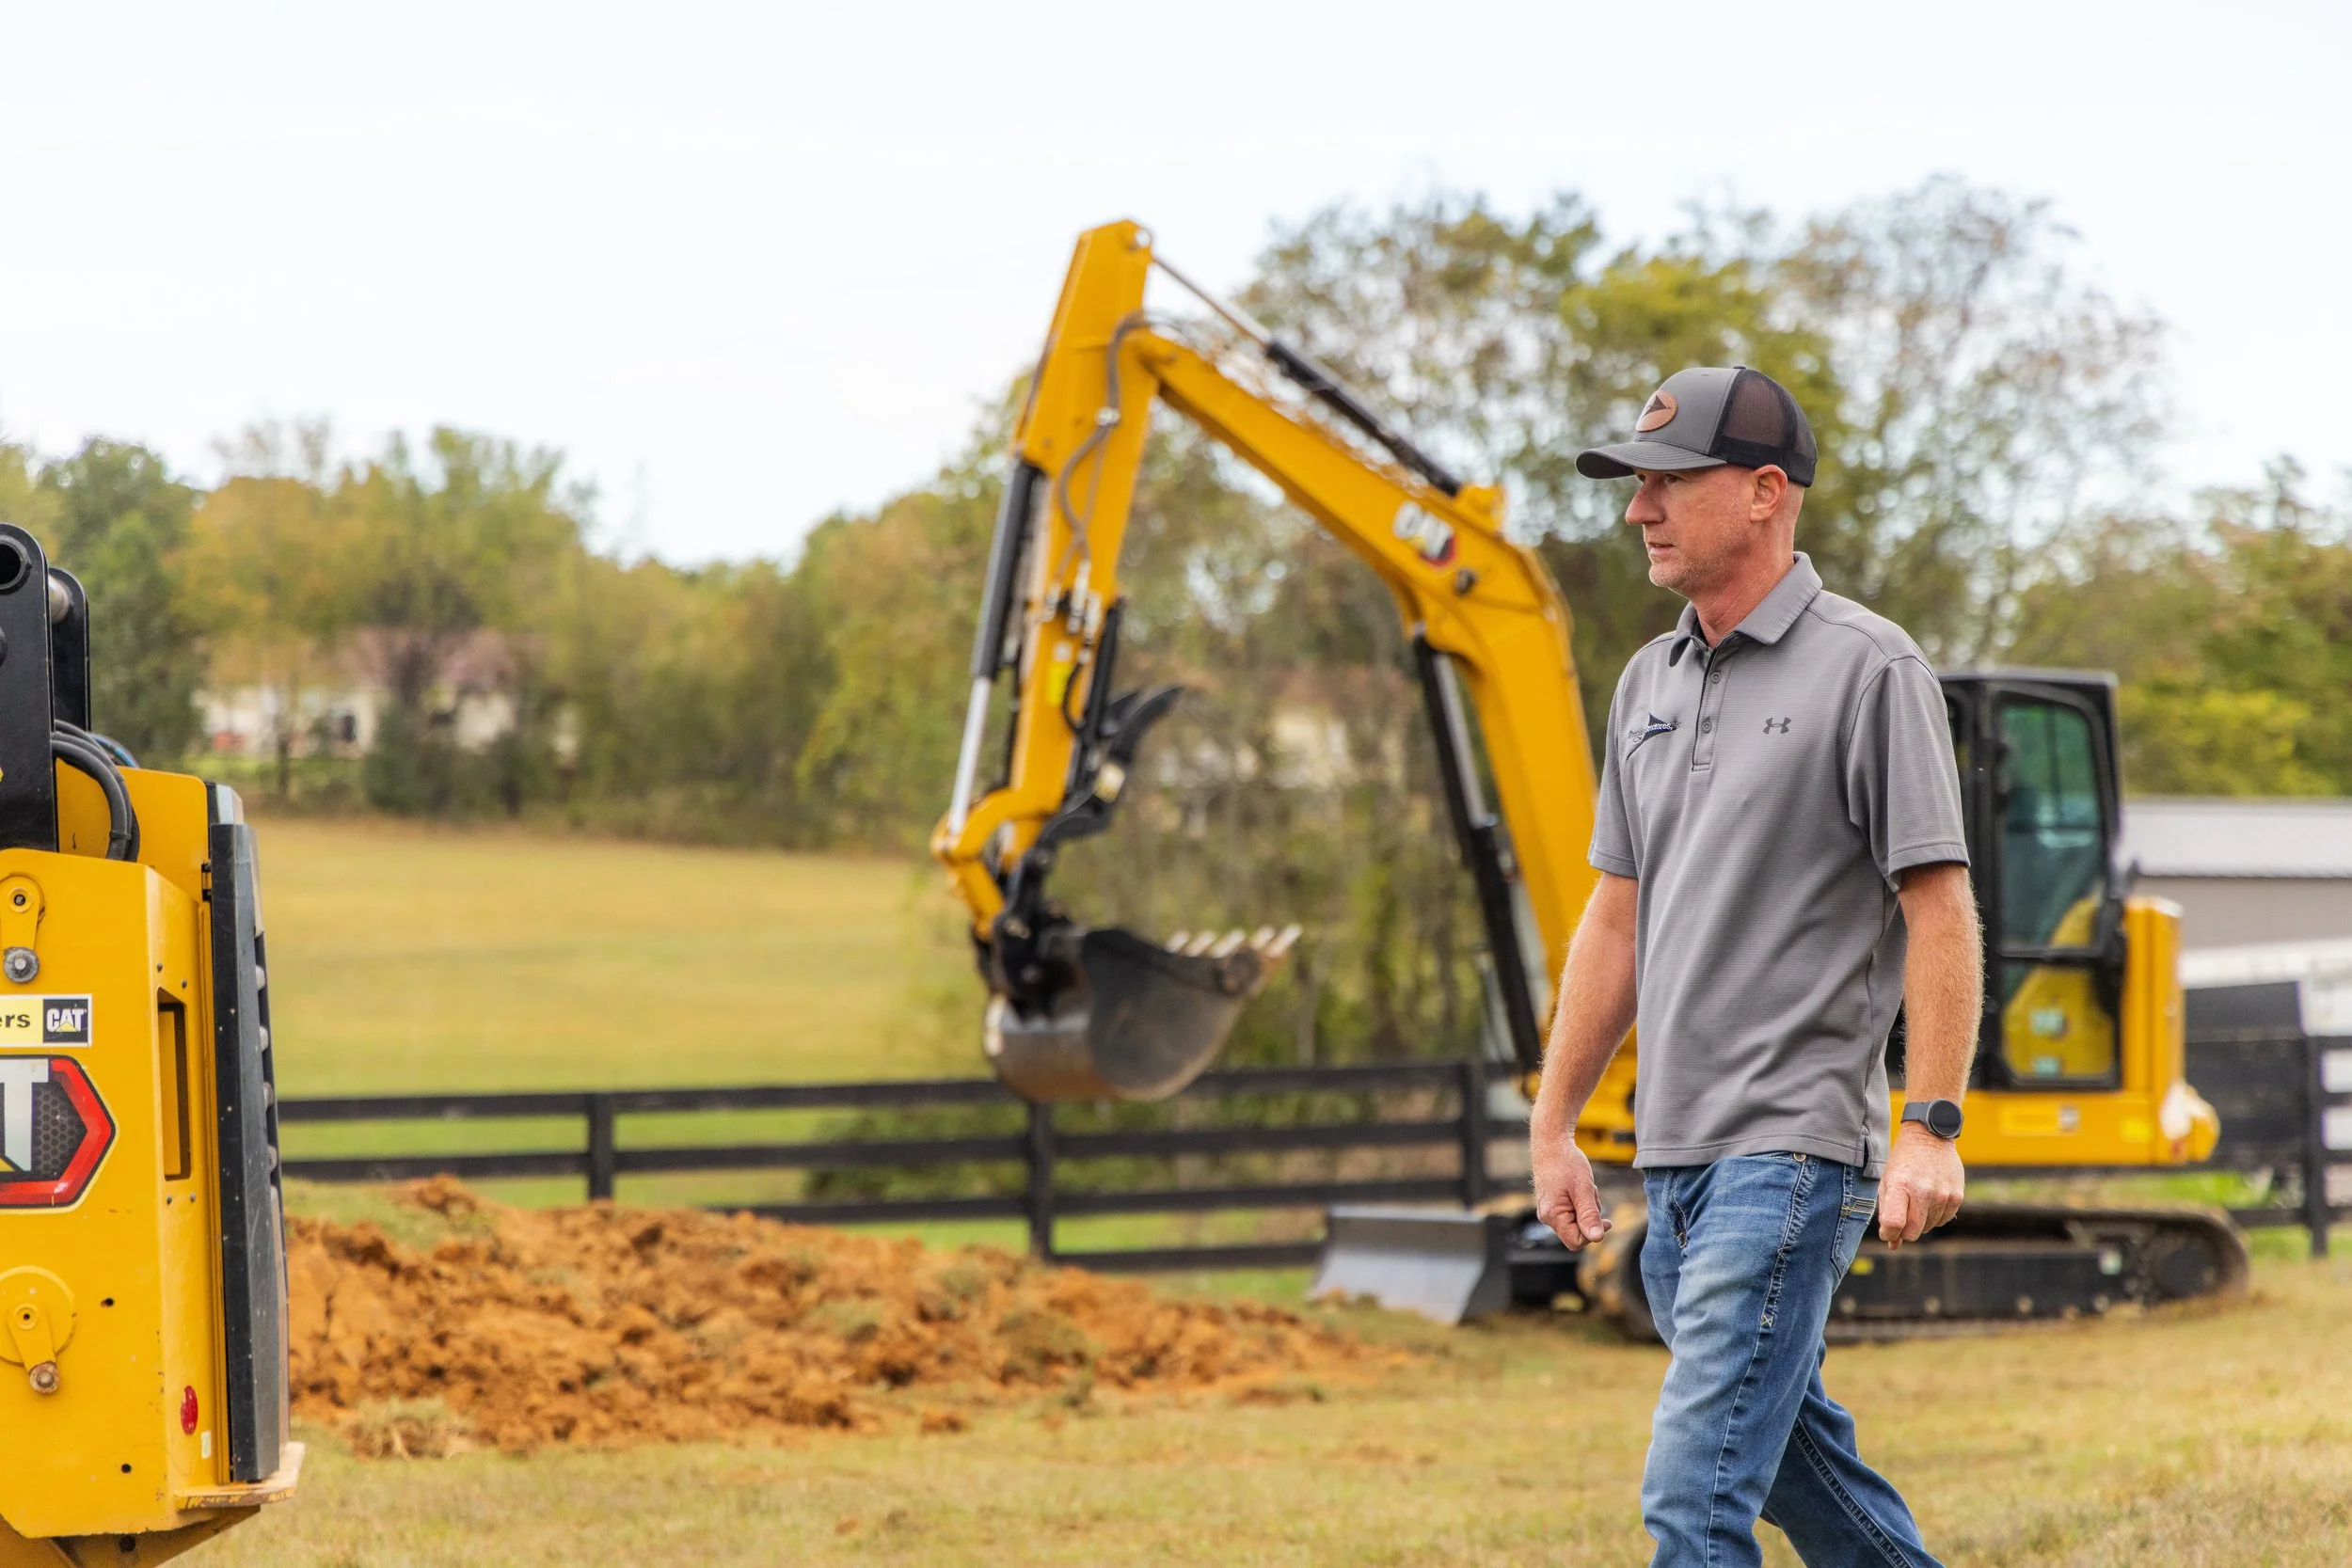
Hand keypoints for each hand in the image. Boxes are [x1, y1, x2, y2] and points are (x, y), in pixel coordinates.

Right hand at [1532, 1132, 1611, 1250]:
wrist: (1550, 1143)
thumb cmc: (1567, 1163)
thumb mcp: (1583, 1189)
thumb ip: (1589, 1215)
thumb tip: (1597, 1239)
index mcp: (1553, 1215)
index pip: (1577, 1241)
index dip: (1593, 1233)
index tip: (1607, 1219)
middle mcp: (1547, 1217)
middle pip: (1576, 1233)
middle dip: (1590, 1218)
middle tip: (1592, 1196)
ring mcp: (1548, 1211)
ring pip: (1575, 1222)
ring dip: (1586, 1209)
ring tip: (1585, 1188)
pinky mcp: (1551, 1204)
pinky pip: (1570, 1213)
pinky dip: (1580, 1204)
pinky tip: (1579, 1188)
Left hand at [1877, 1122, 1964, 1247]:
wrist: (1930, 1137)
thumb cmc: (1903, 1162)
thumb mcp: (1887, 1182)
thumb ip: (1887, 1213)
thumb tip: (1893, 1245)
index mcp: (1900, 1185)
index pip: (1894, 1224)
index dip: (1889, 1234)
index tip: (1888, 1231)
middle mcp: (1923, 1191)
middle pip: (1912, 1232)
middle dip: (1904, 1231)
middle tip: (1902, 1216)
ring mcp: (1942, 1194)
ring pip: (1928, 1228)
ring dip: (1919, 1221)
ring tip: (1916, 1199)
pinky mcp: (1957, 1197)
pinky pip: (1942, 1221)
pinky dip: (1934, 1215)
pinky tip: (1930, 1197)